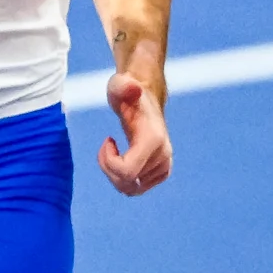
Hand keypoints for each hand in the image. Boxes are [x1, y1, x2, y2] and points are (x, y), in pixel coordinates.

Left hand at [98, 68, 171, 195]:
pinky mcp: (163, 170)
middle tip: (107, 146)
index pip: (127, 171)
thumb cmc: (126, 91)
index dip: (108, 162)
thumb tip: (132, 87)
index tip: (108, 140)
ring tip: (113, 151)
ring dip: (115, 173)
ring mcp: (165, 164)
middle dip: (108, 167)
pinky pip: (139, 188)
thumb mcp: (119, 85)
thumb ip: (123, 85)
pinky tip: (123, 158)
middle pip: (126, 182)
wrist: (144, 97)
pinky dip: (125, 178)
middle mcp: (163, 155)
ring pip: (131, 188)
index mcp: (153, 140)